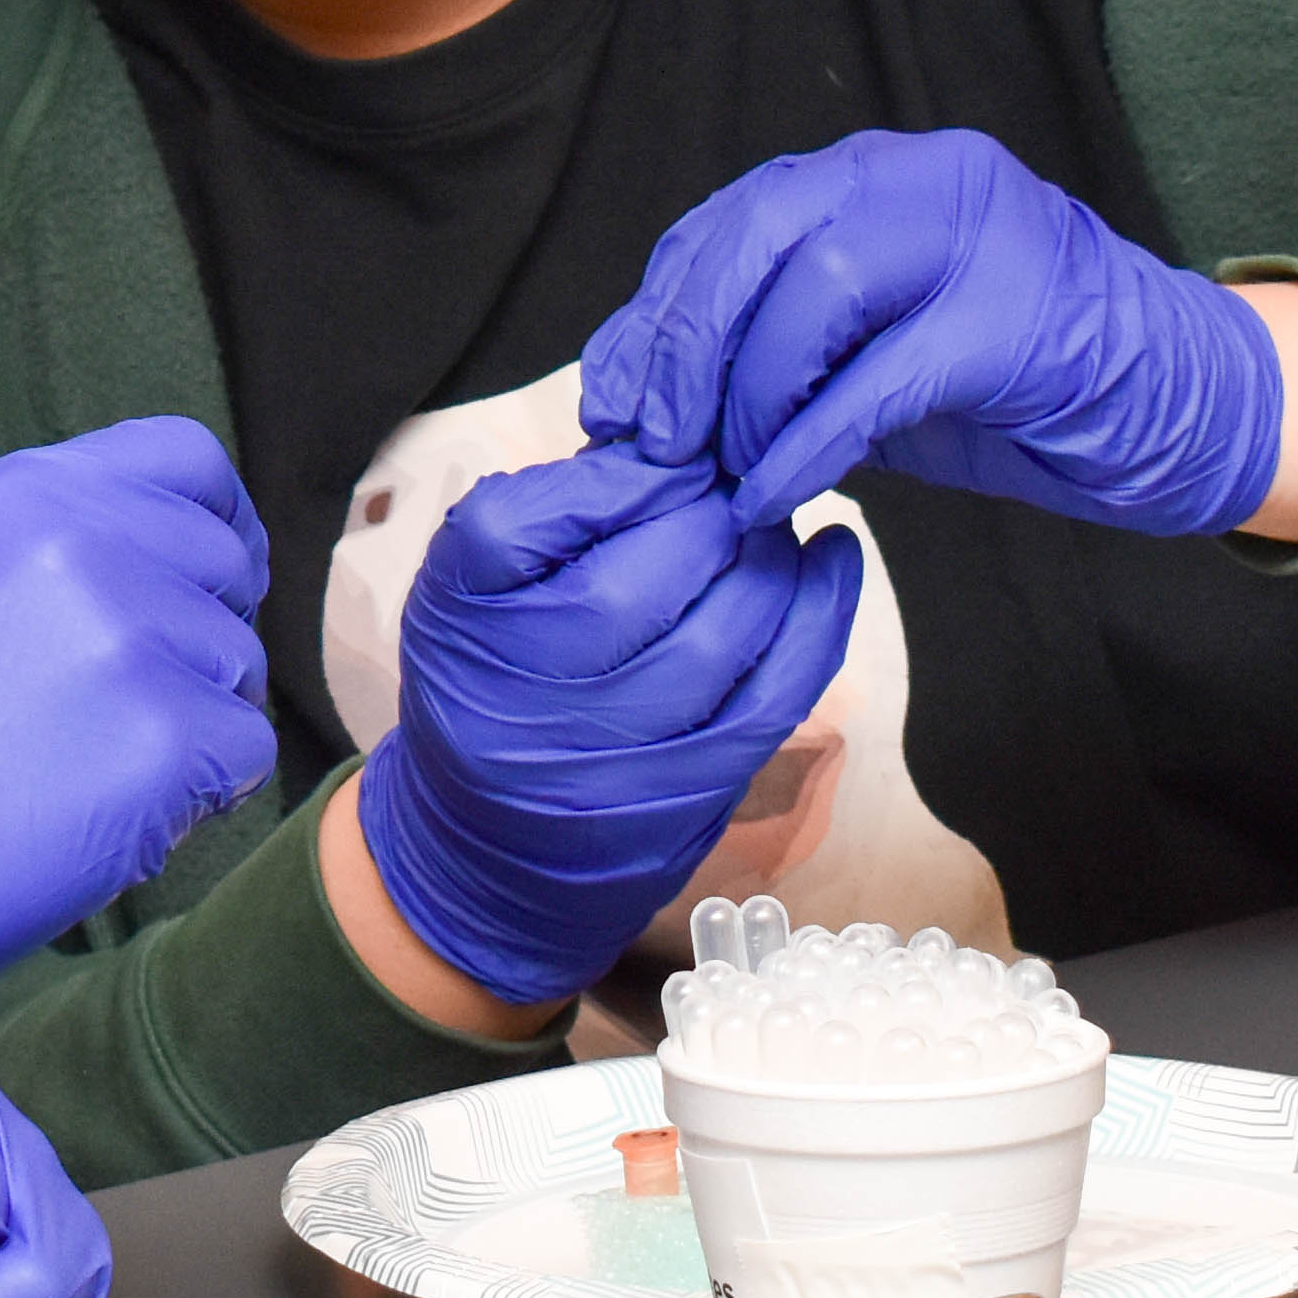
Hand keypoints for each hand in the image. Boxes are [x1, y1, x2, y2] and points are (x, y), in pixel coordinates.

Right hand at [0, 417, 273, 1042]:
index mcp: (24, 493)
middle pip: (226, 567)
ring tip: (89, 766)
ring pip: (238, 666)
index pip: (188, 461)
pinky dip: (200, 795)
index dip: (220, 525)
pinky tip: (111, 813)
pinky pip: (244, 753)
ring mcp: (127, 635)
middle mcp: (83, 541)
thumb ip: (58, 543)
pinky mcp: (162, 736)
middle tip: (125, 709)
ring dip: (193, 722)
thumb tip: (177, 559)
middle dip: (200, 639)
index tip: (215, 581)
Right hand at [351, 448, 861, 1008]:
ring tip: (762, 526)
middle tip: (728, 485)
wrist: (492, 853)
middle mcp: (531, 693)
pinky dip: (818, 617)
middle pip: (644, 573)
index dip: (627, 474)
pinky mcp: (691, 789)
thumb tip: (671, 444)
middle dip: (707, 511)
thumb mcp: (469, 583)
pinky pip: (776, 693)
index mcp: (466, 618)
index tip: (668, 458)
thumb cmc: (488, 681)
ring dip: (763, 558)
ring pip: (723, 630)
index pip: (539, 515)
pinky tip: (832, 562)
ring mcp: (616, 752)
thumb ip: (550, 506)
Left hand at [580, 129, 1287, 537]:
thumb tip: (646, 396)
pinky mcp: (1019, 317)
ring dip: (748, 395)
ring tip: (724, 472)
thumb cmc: (1015, 386)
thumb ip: (775, 350)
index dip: (656, 312)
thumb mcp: (871, 352)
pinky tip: (774, 494)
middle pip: (756, 236)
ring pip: (814, 288)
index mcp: (879, 176)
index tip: (612, 399)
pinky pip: (883, 376)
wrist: (1183, 408)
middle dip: (682, 344)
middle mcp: (926, 178)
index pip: (731, 223)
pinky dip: (811, 441)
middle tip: (650, 440)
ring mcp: (982, 236)